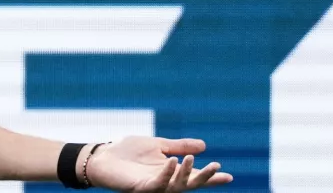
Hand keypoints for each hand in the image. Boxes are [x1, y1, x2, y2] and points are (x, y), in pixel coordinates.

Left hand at [85, 136, 232, 191]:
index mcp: (170, 172)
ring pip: (176, 186)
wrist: (104, 156)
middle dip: (204, 178)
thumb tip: (204, 146)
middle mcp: (164, 182)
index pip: (194, 177)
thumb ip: (178, 147)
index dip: (210, 178)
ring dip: (186, 174)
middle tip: (217, 168)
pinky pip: (157, 184)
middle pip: (189, 184)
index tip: (229, 176)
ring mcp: (153, 187)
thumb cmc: (128, 152)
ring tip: (193, 159)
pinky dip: (166, 173)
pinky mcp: (140, 188)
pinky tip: (172, 161)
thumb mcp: (157, 145)